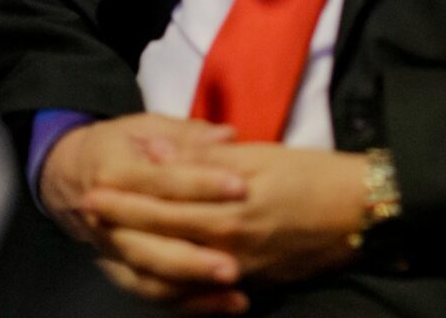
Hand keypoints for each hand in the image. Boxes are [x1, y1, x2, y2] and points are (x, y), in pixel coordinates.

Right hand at [41, 113, 250, 309]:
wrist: (69, 174)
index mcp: (114, 173)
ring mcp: (111, 251)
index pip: (161, 182)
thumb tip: (226, 137)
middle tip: (235, 261)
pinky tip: (224, 304)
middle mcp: (106, 220)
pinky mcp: (120, 271)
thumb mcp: (147, 127)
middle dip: (194, 256)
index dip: (201, 184)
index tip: (240, 186)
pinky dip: (189, 304)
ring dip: (193, 287)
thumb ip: (187, 135)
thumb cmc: (119, 145)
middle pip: (151, 244)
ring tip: (234, 290)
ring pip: (151, 277)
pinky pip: (153, 294)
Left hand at [83, 143, 368, 287]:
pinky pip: (199, 294)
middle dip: (122, 229)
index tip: (93, 192)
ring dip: (139, 260)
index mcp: (225, 208)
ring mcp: (237, 271)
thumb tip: (156, 152)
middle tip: (89, 217)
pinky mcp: (251, 284)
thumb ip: (205, 158)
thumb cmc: (310, 174)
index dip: (125, 200)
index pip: (162, 205)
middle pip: (160, 241)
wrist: (356, 213)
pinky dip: (172, 288)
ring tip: (110, 248)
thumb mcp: (259, 156)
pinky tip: (156, 278)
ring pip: (173, 275)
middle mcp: (225, 246)